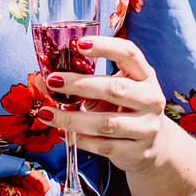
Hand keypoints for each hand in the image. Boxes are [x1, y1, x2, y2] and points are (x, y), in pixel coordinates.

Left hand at [41, 35, 170, 174]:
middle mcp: (151, 99)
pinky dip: (80, 140)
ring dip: (71, 119)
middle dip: (80, 84)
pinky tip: (62, 133)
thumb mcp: (110, 90)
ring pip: (106, 124)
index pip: (129, 54)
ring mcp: (147, 127)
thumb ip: (81, 82)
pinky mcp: (138, 151)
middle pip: (115, 89)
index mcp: (145, 76)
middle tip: (51, 81)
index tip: (78, 43)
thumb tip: (40, 77)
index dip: (105, 46)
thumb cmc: (125, 110)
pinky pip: (104, 146)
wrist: (155, 145)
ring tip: (46, 113)